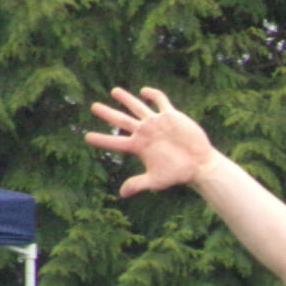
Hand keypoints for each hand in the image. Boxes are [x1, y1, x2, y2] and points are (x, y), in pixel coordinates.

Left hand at [85, 87, 215, 197]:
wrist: (199, 164)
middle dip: (107, 113)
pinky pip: (160, 101)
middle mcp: (144, 133)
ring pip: (137, 107)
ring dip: (126, 99)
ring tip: (114, 91)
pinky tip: (144, 92)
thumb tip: (122, 194)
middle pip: (121, 120)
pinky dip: (152, 95)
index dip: (101, 140)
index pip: (115, 142)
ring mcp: (156, 123)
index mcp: (138, 146)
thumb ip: (138, 184)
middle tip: (94, 107)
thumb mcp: (156, 180)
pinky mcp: (170, 116)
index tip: (87, 137)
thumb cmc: (178, 174)